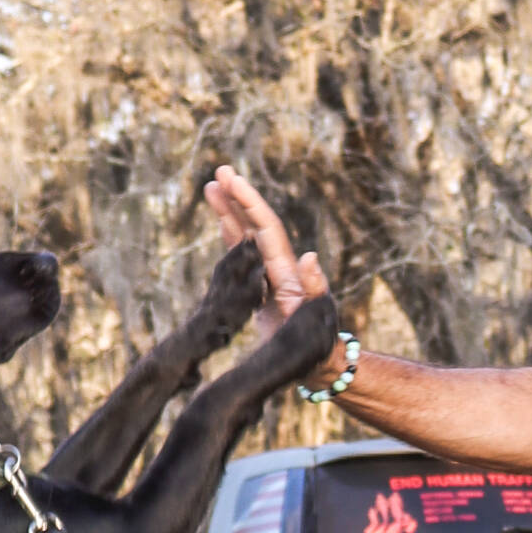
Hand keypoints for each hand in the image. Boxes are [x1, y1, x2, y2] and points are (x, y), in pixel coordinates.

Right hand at [203, 166, 343, 382]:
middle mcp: (277, 266)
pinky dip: (231, 236)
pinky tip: (220, 222)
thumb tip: (311, 257)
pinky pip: (242, 255)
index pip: (265, 227)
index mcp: (286, 268)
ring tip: (212, 186)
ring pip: (245, 235)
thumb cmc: (319, 341)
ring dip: (230, 211)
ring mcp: (268, 275)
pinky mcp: (260, 288)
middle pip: (254, 223)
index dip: (249, 202)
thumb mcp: (316, 316)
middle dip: (237, 197)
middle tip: (219, 171)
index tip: (232, 180)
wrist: (317, 361)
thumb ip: (315, 288)